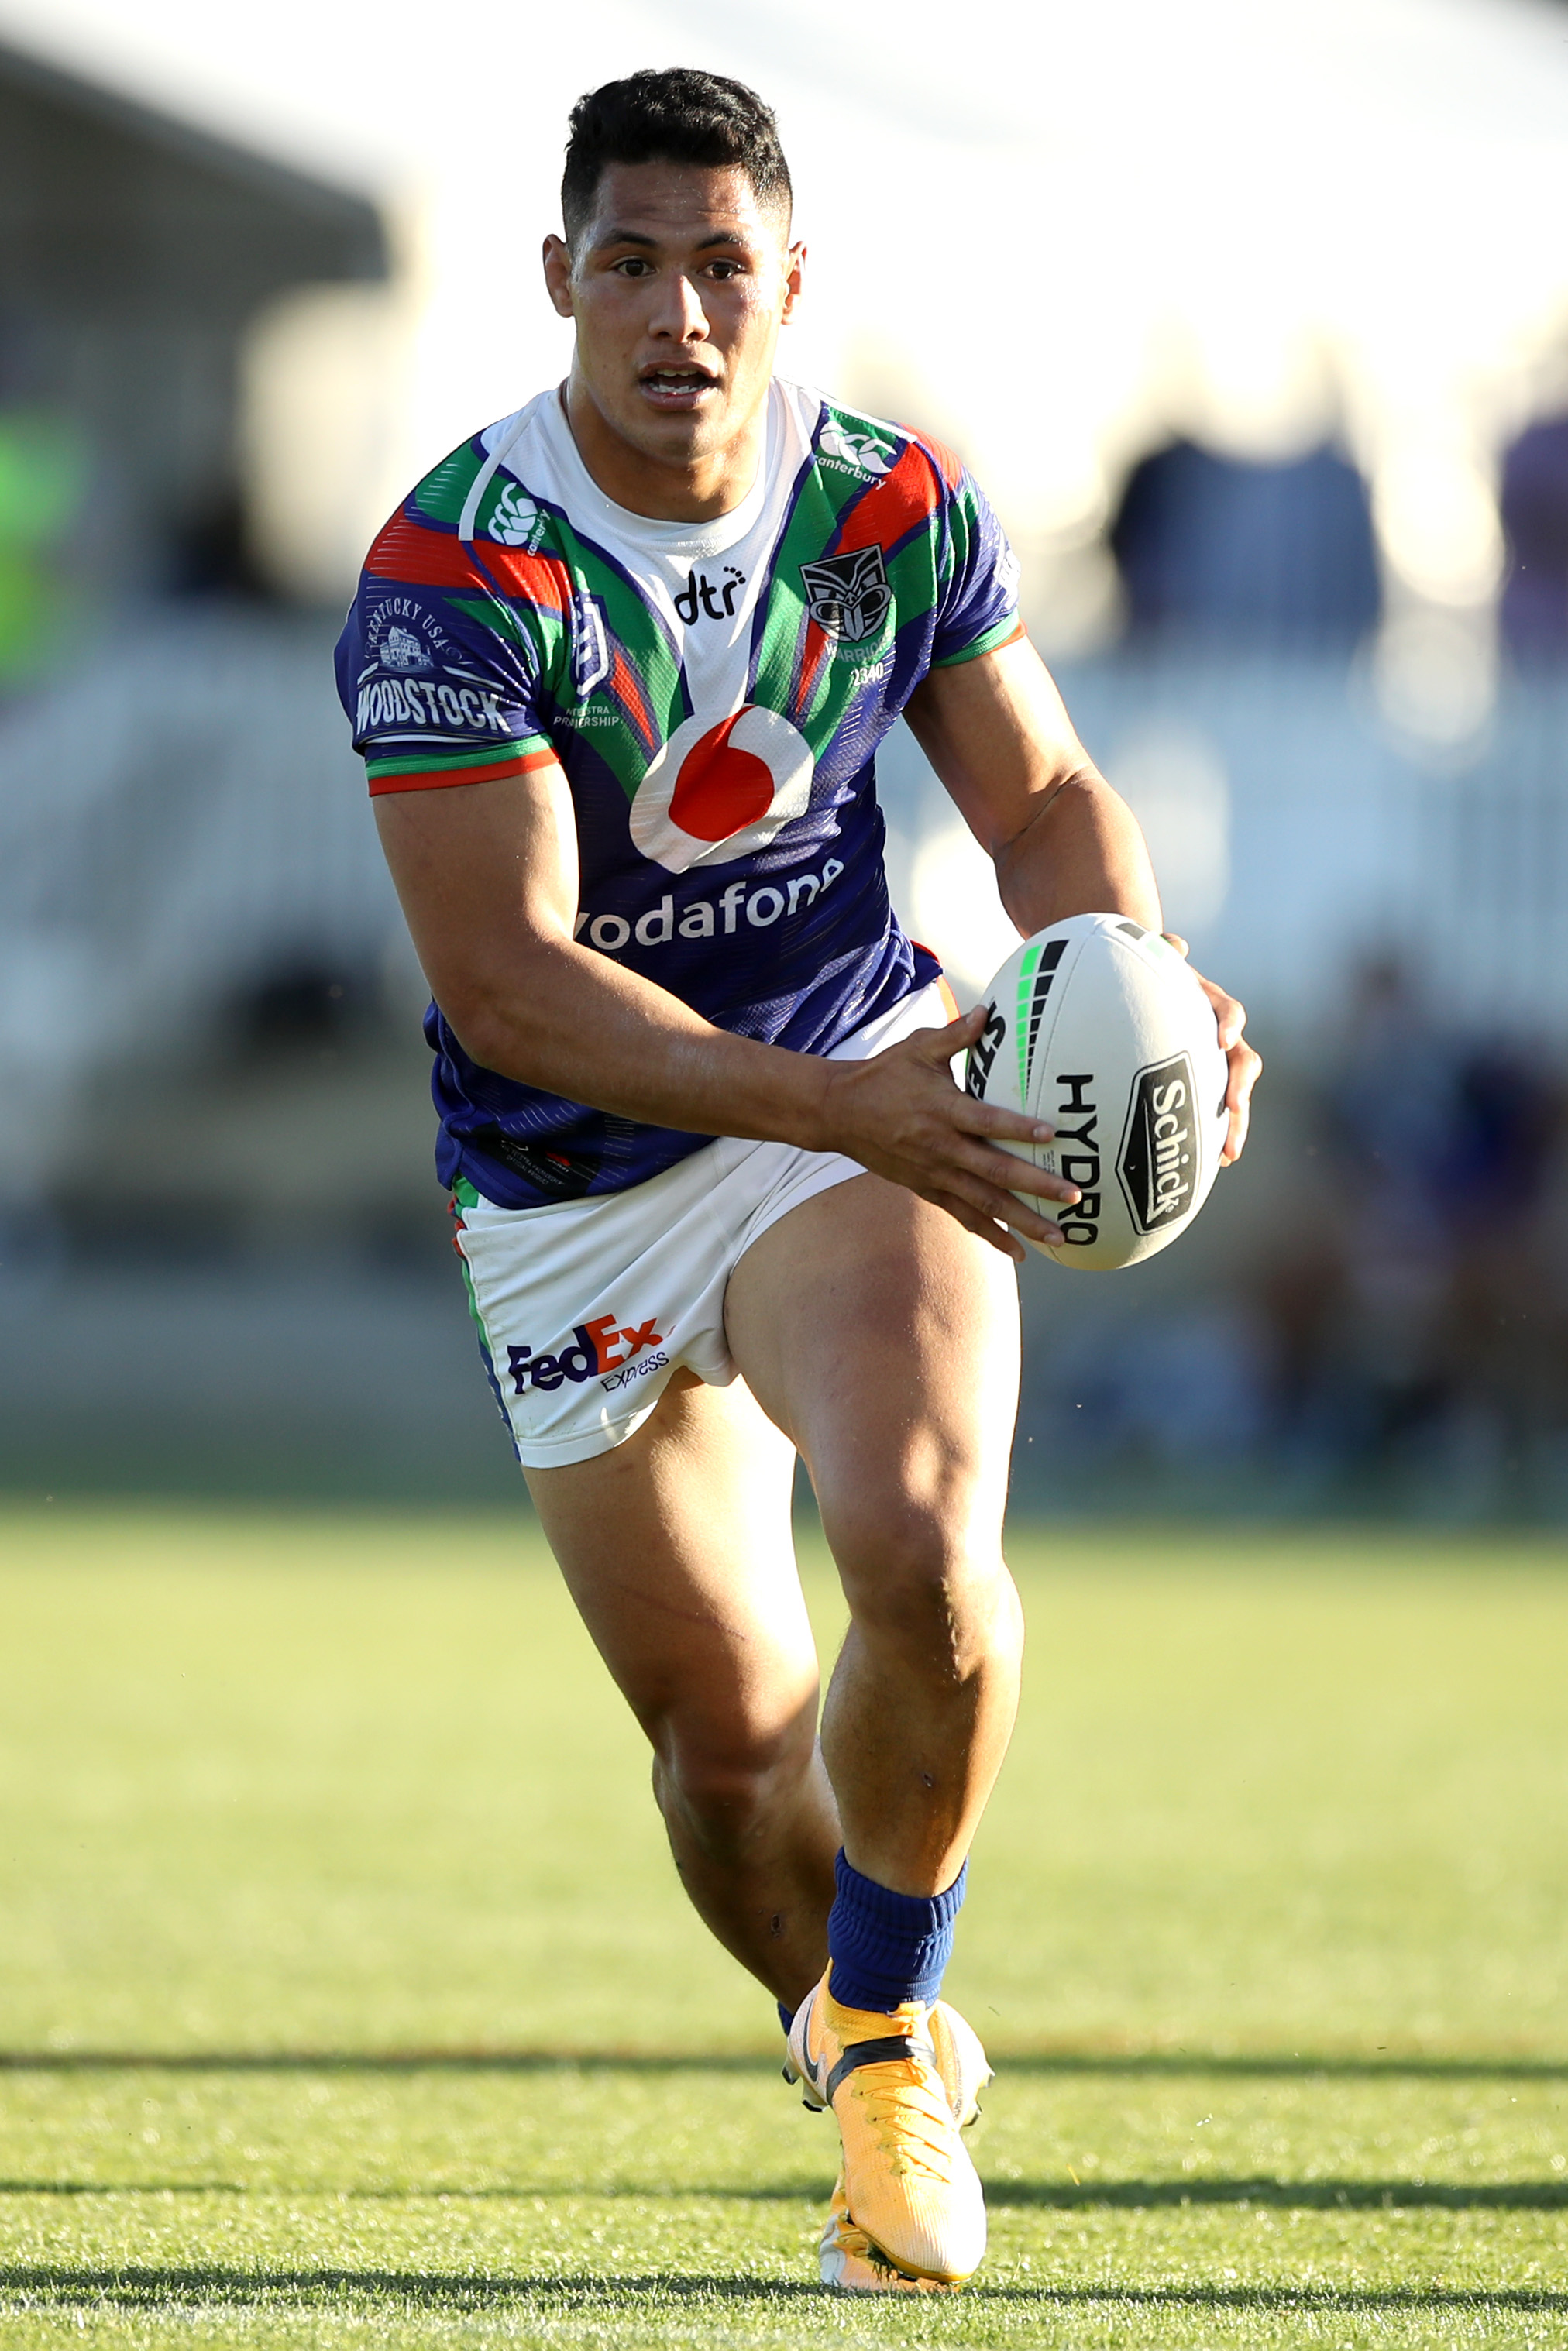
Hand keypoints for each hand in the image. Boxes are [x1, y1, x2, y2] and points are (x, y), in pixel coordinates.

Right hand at [818, 1006, 1081, 1261]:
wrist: (839, 1112)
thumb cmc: (883, 1075)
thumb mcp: (917, 1048)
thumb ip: (956, 1035)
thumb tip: (989, 1012)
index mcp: (942, 1110)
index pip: (986, 1121)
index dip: (1019, 1128)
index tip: (1052, 1135)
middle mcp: (941, 1147)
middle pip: (995, 1171)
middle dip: (1037, 1186)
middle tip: (1074, 1196)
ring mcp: (935, 1173)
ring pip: (985, 1203)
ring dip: (1023, 1221)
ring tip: (1058, 1236)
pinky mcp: (927, 1188)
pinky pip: (963, 1215)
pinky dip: (990, 1234)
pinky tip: (1017, 1251)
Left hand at [1163, 934, 1260, 1164]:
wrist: (1141, 995)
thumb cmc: (1143, 979)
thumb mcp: (1147, 962)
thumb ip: (1160, 951)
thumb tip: (1177, 943)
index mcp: (1208, 1005)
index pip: (1229, 1011)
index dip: (1230, 1024)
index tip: (1223, 1040)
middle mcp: (1218, 1035)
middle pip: (1243, 1062)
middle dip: (1241, 1088)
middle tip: (1233, 1109)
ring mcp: (1215, 1063)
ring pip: (1236, 1093)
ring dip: (1237, 1122)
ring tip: (1229, 1151)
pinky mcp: (1206, 1085)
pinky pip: (1219, 1113)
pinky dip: (1220, 1134)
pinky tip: (1216, 1162)